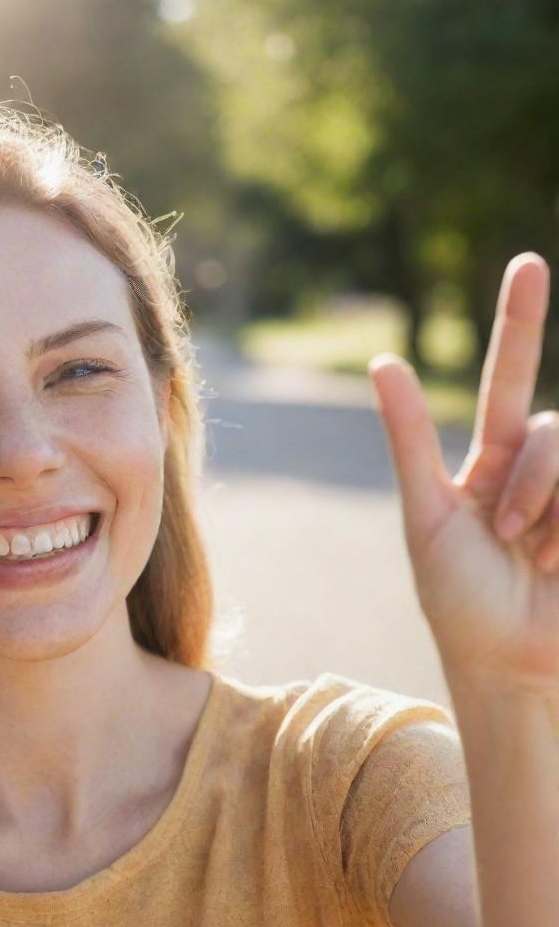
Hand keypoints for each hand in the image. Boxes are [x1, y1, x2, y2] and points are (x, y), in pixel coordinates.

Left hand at [368, 252, 558, 692]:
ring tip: (533, 561)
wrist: (508, 664)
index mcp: (493, 463)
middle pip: (547, 428)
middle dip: (534, 482)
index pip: (509, 377)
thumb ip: (410, 438)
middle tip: (509, 539)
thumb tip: (385, 360)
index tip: (528, 262)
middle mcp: (542, 468)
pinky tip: (556, 563)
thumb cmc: (458, 598)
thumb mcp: (427, 516)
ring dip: (547, 511)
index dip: (519, 320)